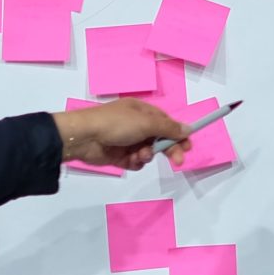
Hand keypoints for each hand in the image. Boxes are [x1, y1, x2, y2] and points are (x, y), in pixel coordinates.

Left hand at [55, 98, 188, 169]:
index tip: (188, 146)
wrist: (85, 137)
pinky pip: (136, 161)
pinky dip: (136, 162)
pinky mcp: (120, 155)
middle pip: (160, 139)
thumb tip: (188, 128)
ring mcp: (128, 141)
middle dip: (168, 149)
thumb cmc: (116, 124)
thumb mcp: (146, 122)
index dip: (178, 134)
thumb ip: (168, 128)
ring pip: (149, 152)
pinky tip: (129, 160)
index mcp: (142, 112)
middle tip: (177, 160)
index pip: (166, 123)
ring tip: (139, 154)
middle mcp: (136, 125)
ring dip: (148, 155)